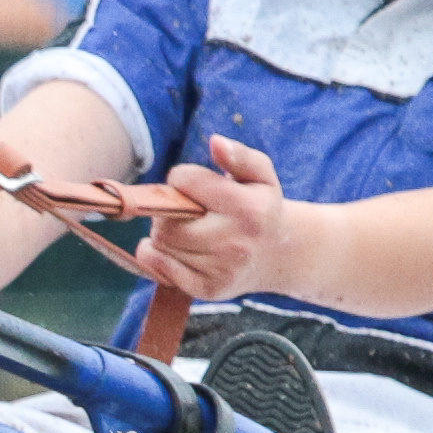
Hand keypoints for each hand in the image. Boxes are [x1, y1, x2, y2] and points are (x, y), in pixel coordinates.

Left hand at [136, 134, 296, 299]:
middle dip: (166, 208)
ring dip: (162, 231)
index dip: (181, 178)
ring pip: (162, 244)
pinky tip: (173, 247)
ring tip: (184, 226)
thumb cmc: (260, 206)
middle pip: (168, 220)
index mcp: (250, 209)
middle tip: (181, 208)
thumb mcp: (260, 175)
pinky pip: (160, 268)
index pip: (187, 182)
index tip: (191, 183)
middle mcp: (237, 243)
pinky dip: (155, 255)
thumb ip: (239, 155)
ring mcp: (222, 270)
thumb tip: (216, 142)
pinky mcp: (208, 290)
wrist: (277, 254)